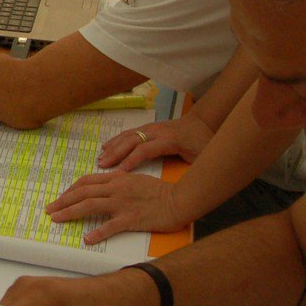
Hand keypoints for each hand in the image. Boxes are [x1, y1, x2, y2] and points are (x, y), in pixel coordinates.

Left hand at [47, 171, 187, 243]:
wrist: (179, 199)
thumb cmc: (160, 191)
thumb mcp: (136, 179)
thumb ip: (119, 182)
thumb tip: (104, 187)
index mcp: (117, 178)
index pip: (87, 181)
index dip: (70, 190)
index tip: (61, 197)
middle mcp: (116, 188)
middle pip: (83, 193)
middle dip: (63, 201)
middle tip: (49, 209)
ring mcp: (122, 203)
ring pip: (90, 205)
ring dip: (70, 212)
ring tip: (57, 219)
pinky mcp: (131, 219)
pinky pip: (110, 226)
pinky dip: (97, 232)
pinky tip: (87, 239)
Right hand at [98, 113, 212, 170]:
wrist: (204, 122)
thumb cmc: (203, 142)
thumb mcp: (202, 157)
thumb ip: (188, 167)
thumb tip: (179, 183)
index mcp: (169, 139)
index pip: (145, 149)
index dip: (131, 161)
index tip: (120, 173)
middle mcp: (157, 131)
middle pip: (132, 140)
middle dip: (116, 153)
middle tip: (102, 164)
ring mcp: (152, 127)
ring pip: (128, 135)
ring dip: (113, 146)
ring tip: (100, 157)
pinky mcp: (149, 127)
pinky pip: (130, 132)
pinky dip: (117, 139)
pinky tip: (107, 146)